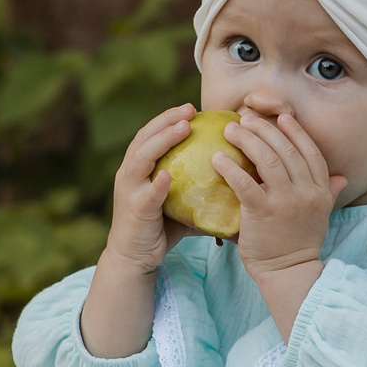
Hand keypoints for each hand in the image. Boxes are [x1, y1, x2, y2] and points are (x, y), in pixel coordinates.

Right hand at [102, 104, 199, 276]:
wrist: (134, 258)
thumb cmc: (160, 229)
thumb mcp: (181, 203)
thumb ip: (200, 190)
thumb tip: (237, 182)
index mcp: (139, 168)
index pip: (151, 134)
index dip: (168, 118)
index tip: (191, 108)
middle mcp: (129, 174)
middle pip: (144, 137)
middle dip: (166, 120)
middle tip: (189, 109)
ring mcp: (129, 191)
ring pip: (141, 157)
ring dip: (162, 140)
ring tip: (183, 127)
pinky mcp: (134, 210)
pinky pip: (146, 194)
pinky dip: (157, 183)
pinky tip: (169, 174)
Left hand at [218, 109, 347, 284]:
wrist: (288, 272)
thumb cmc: (299, 243)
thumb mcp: (320, 216)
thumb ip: (328, 193)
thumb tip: (342, 178)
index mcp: (320, 191)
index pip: (311, 152)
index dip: (296, 132)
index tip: (282, 118)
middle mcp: (306, 193)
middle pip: (286, 150)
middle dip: (265, 129)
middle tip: (245, 119)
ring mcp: (285, 202)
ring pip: (267, 159)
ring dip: (247, 140)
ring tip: (230, 130)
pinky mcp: (262, 212)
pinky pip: (245, 182)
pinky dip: (230, 167)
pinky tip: (217, 158)